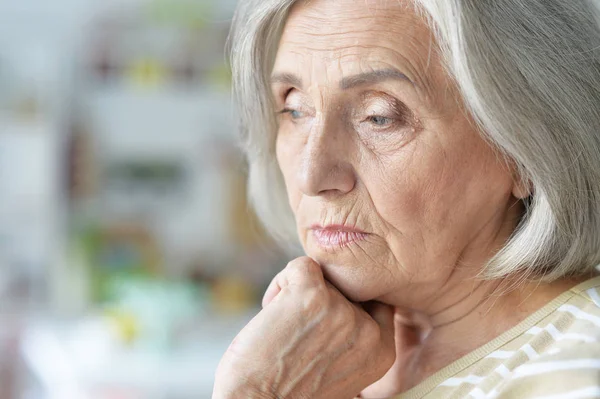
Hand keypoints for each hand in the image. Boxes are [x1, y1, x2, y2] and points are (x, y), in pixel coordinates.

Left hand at [212, 257, 395, 398]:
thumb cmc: (291, 394)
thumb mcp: (341, 371)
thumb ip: (353, 338)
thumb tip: (347, 297)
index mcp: (381, 350)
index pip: (375, 303)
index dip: (347, 305)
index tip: (322, 324)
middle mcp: (365, 329)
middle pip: (344, 288)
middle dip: (317, 304)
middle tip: (296, 335)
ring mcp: (339, 309)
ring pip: (320, 275)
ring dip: (294, 296)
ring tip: (282, 330)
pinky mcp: (310, 293)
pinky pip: (300, 265)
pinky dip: (280, 283)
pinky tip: (270, 310)